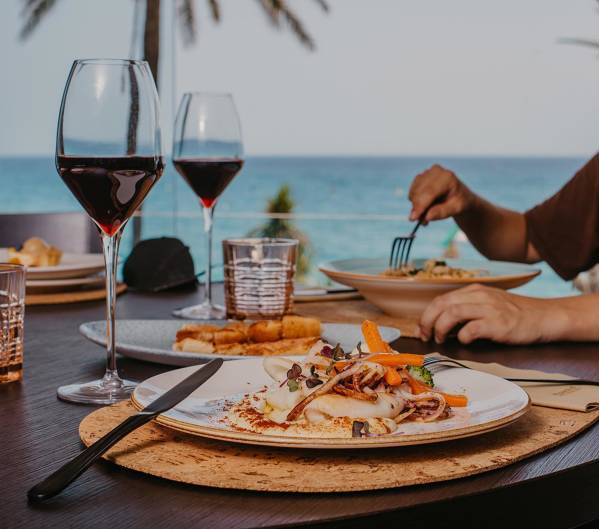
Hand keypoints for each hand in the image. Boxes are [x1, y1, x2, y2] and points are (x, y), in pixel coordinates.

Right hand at [408, 164, 474, 222]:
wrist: (459, 196)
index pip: (429, 192)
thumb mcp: (455, 209)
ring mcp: (427, 173)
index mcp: (447, 178)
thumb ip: (441, 212)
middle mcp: (436, 171)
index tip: (413, 218)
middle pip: (419, 192)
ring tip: (427, 215)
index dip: (420, 205)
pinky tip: (425, 206)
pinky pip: (412, 192)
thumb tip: (426, 217)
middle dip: (418, 208)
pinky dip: (415, 202)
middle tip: (423, 222)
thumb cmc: (459, 203)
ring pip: (414, 192)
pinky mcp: (421, 177)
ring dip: (416, 206)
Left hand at [417, 284, 564, 344]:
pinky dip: (463, 336)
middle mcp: (480, 296)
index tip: (421, 329)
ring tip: (441, 339)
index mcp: (474, 291)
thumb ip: (467, 311)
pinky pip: (472, 328)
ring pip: (452, 313)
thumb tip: (442, 326)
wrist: (545, 317)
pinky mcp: (499, 324)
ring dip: (441, 328)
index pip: (441, 299)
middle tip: (425, 336)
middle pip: (442, 304)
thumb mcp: (489, 304)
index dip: (427, 315)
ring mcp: (489, 309)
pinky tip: (465, 341)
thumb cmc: (515, 314)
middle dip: (427, 321)